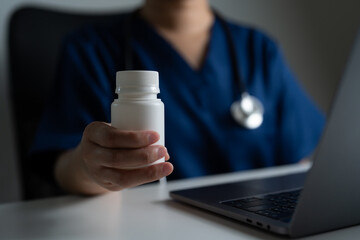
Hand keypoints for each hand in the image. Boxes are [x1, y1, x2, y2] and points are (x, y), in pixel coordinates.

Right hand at [55, 121, 172, 193]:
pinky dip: (144, 178)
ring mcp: (96, 171)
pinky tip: (158, 174)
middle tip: (162, 150)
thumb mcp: (115, 129)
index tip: (156, 135)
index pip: (112, 137)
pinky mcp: (105, 184)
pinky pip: (125, 183)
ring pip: (121, 175)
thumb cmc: (111, 138)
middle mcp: (90, 153)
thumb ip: (135, 134)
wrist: (92, 156)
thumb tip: (165, 152)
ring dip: (147, 171)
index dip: (135, 138)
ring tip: (166, 164)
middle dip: (144, 155)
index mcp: (93, 133)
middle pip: (117, 157)